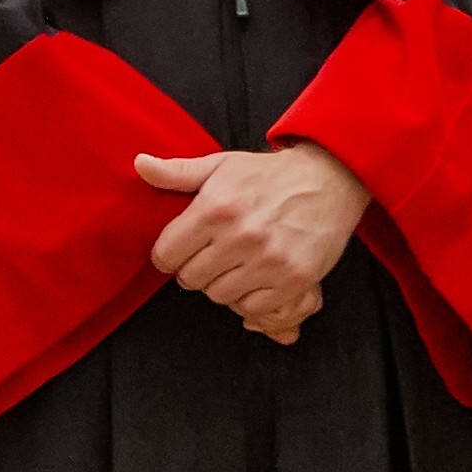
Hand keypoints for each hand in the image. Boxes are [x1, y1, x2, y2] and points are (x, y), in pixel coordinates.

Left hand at [138, 143, 370, 341]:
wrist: (330, 180)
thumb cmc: (270, 175)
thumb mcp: (222, 165)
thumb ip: (178, 172)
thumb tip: (140, 164)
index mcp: (216, 207)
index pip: (167, 254)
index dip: (169, 256)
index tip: (180, 252)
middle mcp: (241, 235)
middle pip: (191, 279)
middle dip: (195, 270)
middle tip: (212, 258)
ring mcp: (269, 260)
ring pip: (220, 296)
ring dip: (223, 285)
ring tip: (235, 267)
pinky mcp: (294, 278)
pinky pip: (254, 307)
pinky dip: (251, 298)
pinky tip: (256, 278)